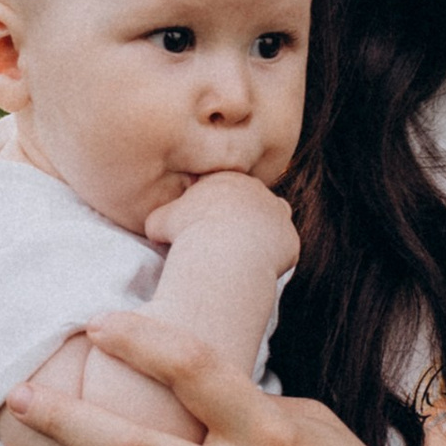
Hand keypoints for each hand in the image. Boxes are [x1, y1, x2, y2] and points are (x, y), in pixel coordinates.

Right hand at [143, 170, 299, 269]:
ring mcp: (277, 212)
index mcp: (225, 179)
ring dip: (262, 230)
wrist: (224, 252)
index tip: (204, 221)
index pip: (221, 186)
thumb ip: (159, 219)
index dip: (212, 203)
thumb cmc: (187, 234)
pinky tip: (256, 266)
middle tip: (224, 237)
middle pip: (249, 198)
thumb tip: (156, 228)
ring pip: (273, 217)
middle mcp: (256, 190)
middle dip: (239, 214)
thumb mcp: (158, 222)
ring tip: (245, 250)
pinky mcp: (289, 237)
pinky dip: (271, 256)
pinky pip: (282, 247)